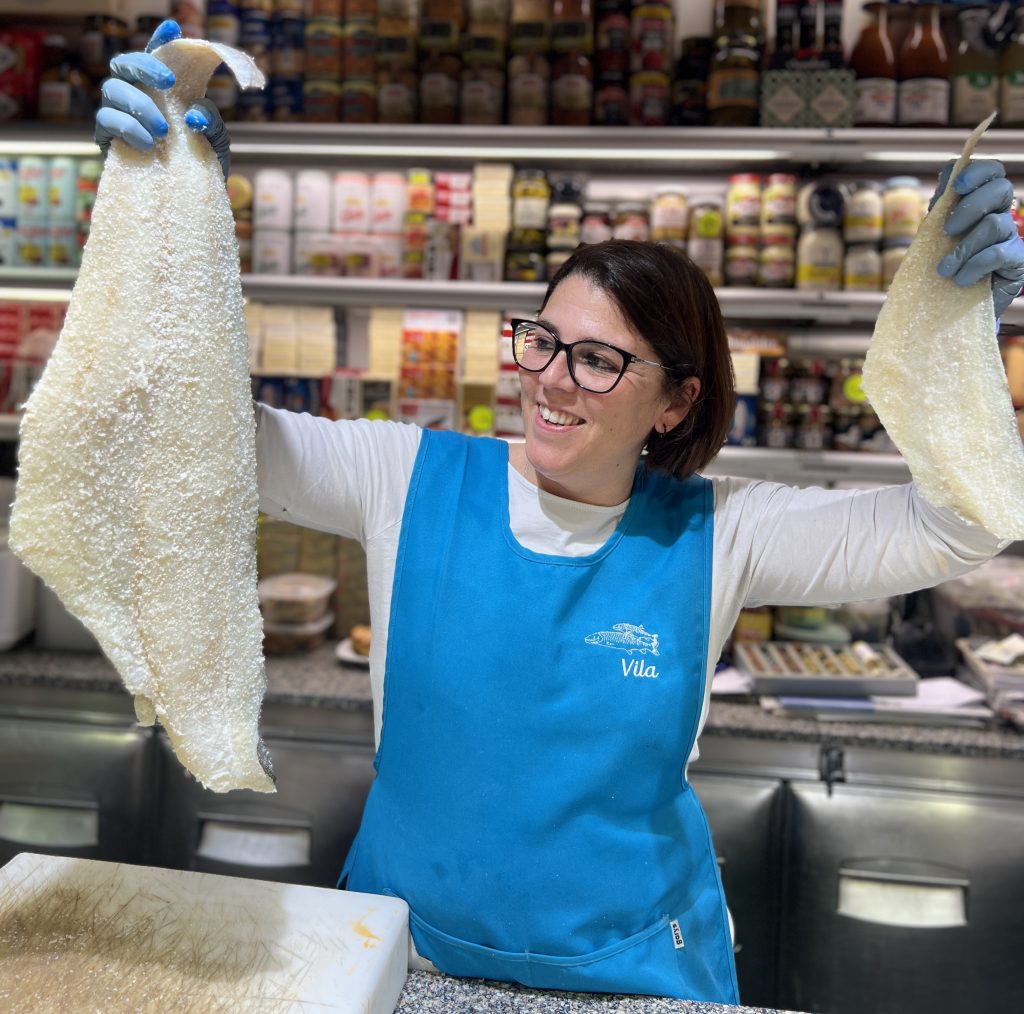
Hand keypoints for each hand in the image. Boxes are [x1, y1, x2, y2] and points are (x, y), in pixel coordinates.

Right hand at [94, 19, 230, 176]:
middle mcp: (136, 94)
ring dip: (140, 105)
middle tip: (169, 81)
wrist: (191, 198)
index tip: (174, 28)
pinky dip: (127, 127)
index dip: (161, 39)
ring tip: (163, 131)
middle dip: (145, 66)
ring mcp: (118, 113)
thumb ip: (210, 119)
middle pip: (125, 63)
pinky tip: (147, 144)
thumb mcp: (215, 140)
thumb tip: (193, 115)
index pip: (156, 56)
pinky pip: (106, 119)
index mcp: (163, 90)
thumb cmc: (201, 161)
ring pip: (113, 89)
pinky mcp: (106, 136)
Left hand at [932, 158, 1023, 317]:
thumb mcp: (936, 236)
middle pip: (1000, 190)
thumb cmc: (943, 265)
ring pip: (995, 224)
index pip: (991, 172)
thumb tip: (947, 174)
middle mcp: (1001, 214)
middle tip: (947, 231)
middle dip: (970, 207)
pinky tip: (961, 279)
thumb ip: (942, 208)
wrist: (951, 305)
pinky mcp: (1018, 260)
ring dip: (963, 248)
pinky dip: (975, 265)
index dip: (978, 172)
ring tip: (944, 270)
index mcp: (982, 202)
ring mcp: (1012, 236)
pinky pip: (1000, 253)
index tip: (957, 186)